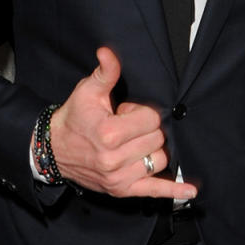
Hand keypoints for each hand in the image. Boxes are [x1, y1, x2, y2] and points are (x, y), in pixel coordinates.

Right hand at [48, 47, 195, 199]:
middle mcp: (114, 159)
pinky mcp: (121, 190)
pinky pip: (154, 191)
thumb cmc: (74, 119)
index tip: (125, 113)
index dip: (141, 113)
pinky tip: (190, 191)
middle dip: (146, 130)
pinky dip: (174, 191)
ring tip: (130, 144)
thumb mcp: (88, 92)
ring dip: (152, 150)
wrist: (53, 150)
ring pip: (159, 160)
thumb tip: (108, 52)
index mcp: (109, 133)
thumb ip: (106, 72)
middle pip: (158, 139)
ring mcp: (118, 178)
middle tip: (126, 128)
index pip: (152, 119)